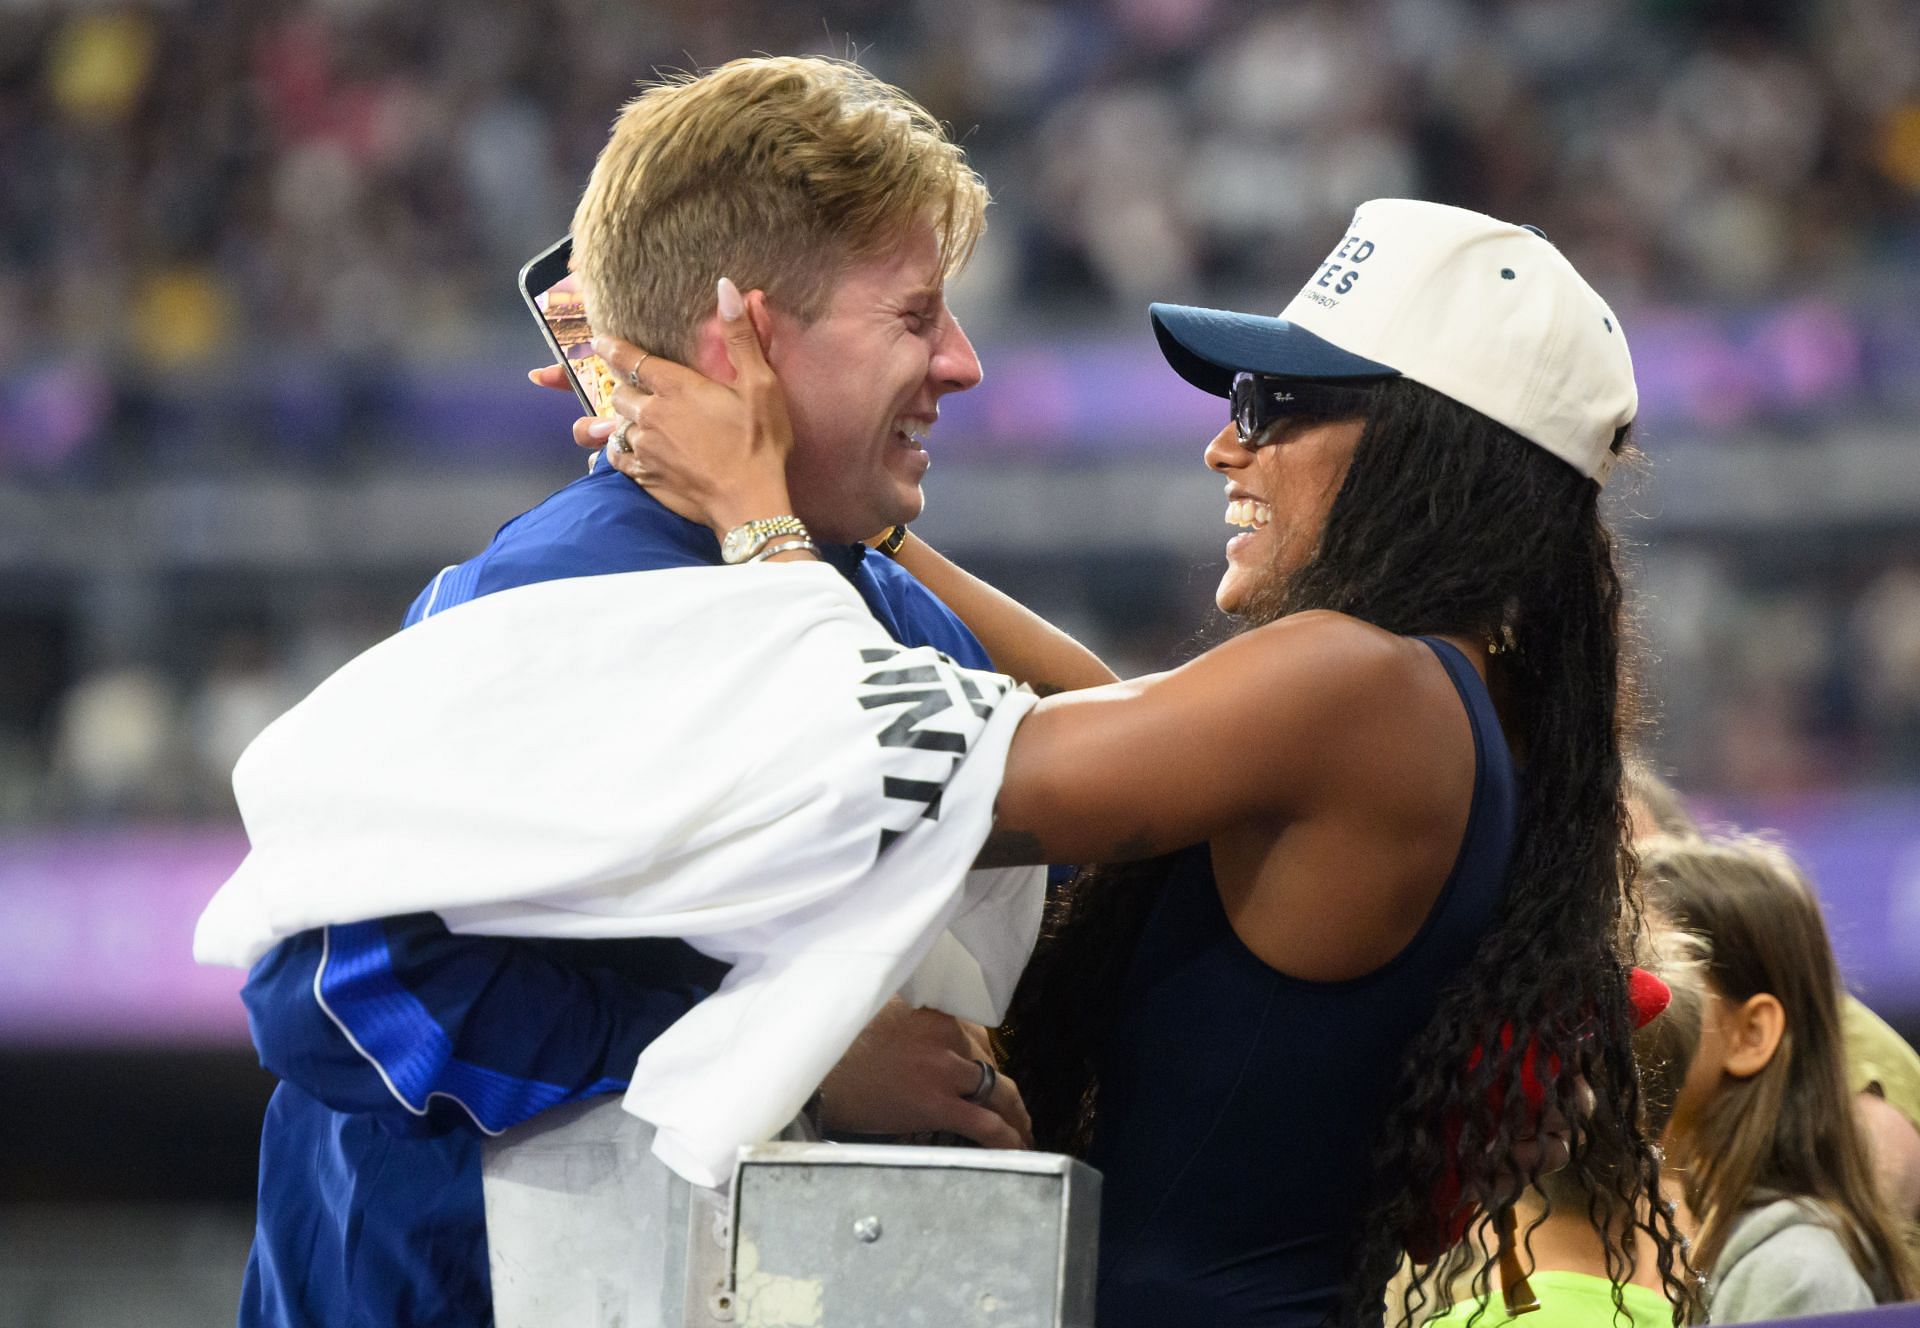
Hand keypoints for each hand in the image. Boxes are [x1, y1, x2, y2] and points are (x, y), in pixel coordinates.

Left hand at [576, 279, 800, 535]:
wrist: (750, 503)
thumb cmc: (760, 443)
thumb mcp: (761, 385)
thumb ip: (740, 336)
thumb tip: (725, 286)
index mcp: (676, 387)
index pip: (630, 359)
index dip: (612, 348)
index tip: (600, 341)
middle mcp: (651, 415)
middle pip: (620, 393)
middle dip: (626, 388)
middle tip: (634, 387)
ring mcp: (644, 448)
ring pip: (617, 426)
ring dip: (623, 421)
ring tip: (633, 421)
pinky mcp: (645, 478)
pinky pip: (618, 459)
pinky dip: (620, 452)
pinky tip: (631, 452)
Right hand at [819, 997, 1033, 1149]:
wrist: (817, 1067)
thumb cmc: (840, 1044)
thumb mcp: (882, 1014)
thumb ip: (912, 1020)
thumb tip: (920, 1034)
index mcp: (935, 1013)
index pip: (978, 1034)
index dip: (985, 1059)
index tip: (984, 1075)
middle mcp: (947, 1038)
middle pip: (990, 1064)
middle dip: (1003, 1090)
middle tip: (1010, 1109)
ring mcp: (945, 1072)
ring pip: (1000, 1093)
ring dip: (1016, 1116)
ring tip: (1023, 1133)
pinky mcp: (938, 1106)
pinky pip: (987, 1126)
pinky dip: (1008, 1139)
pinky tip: (1018, 1150)